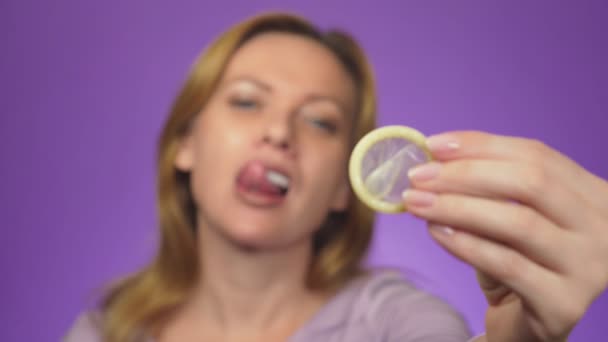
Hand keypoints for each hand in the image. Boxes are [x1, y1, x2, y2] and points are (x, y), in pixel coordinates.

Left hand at [402, 131, 607, 341]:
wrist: (526, 322)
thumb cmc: (516, 260)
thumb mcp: (506, 215)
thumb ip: (485, 187)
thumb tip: (434, 160)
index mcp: (591, 195)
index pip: (536, 155)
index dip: (480, 146)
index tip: (432, 145)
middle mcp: (601, 227)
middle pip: (531, 182)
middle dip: (465, 174)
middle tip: (418, 177)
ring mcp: (589, 266)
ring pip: (517, 222)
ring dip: (457, 207)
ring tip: (417, 203)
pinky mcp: (564, 303)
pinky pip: (507, 264)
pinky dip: (466, 244)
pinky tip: (436, 232)